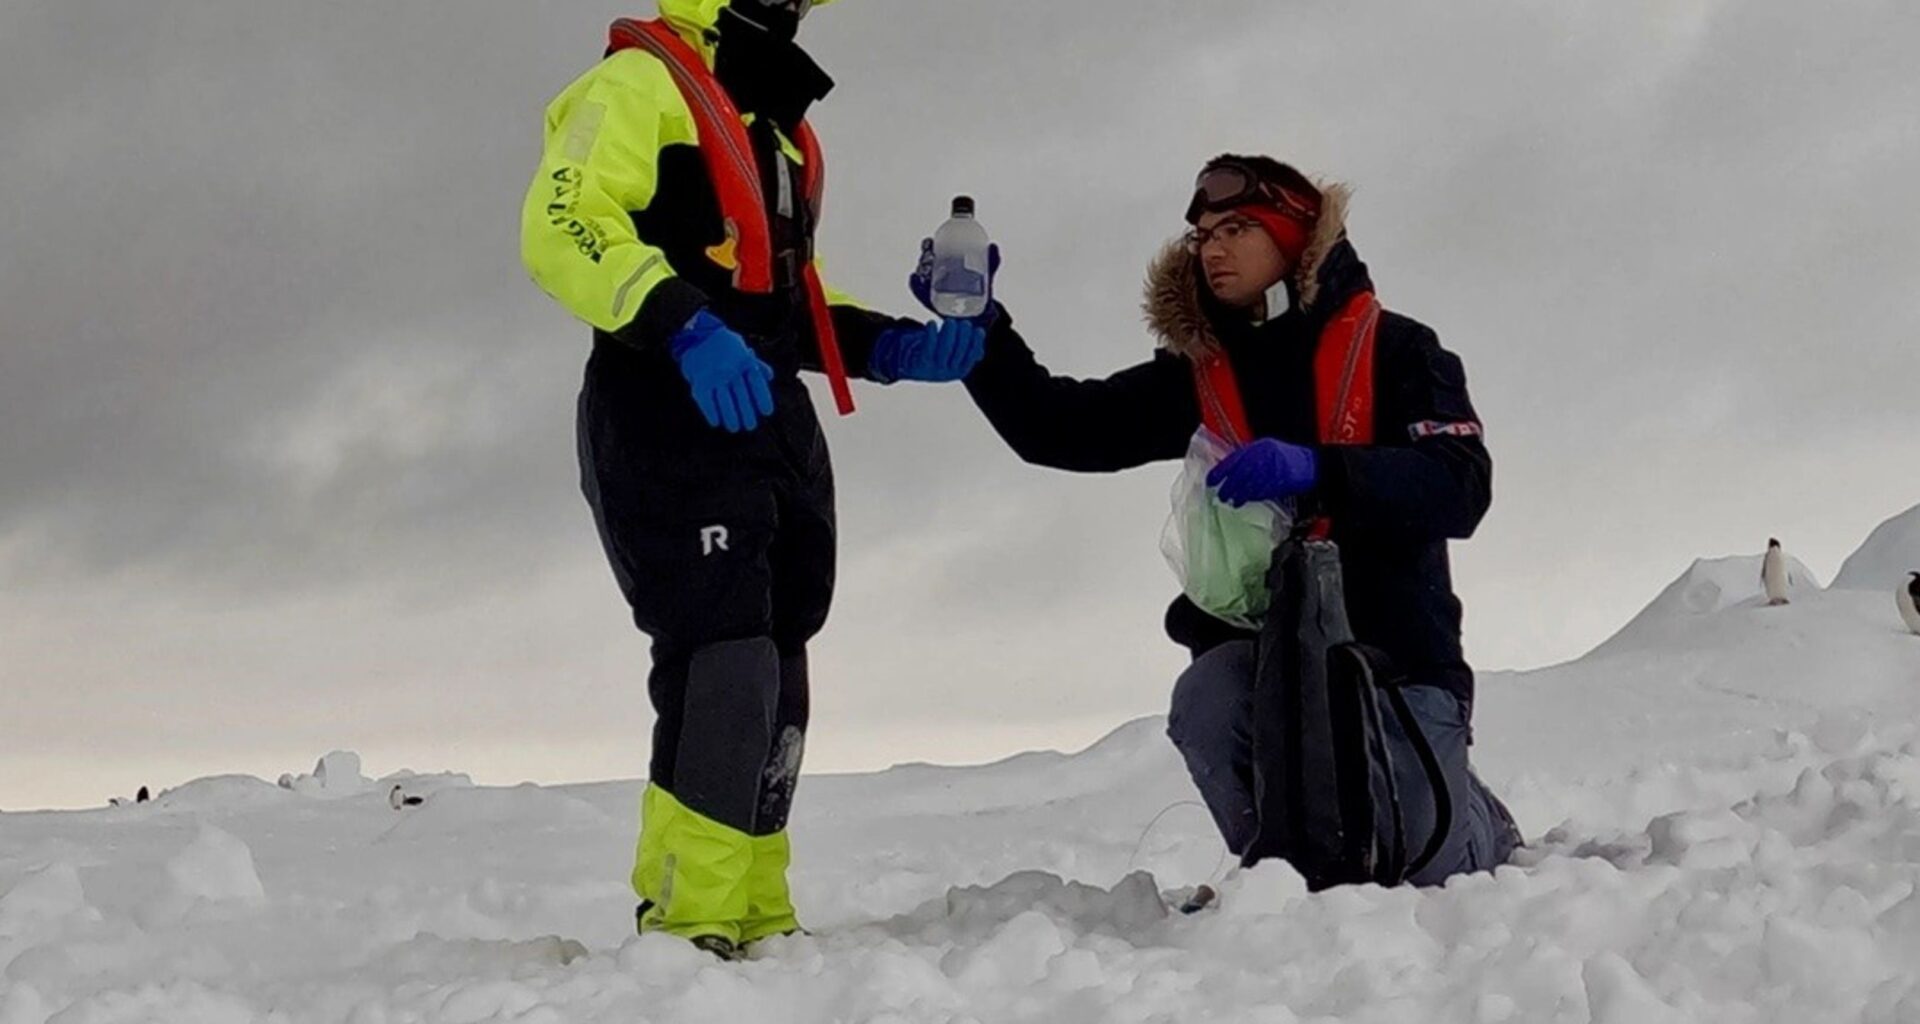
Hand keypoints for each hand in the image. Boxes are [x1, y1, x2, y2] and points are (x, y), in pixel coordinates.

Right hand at [670, 309, 775, 431]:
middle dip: (747, 413)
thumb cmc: (723, 343)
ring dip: (731, 417)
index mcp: (744, 361)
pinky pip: (706, 401)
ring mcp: (715, 377)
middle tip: (750, 425)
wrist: (697, 334)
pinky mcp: (700, 382)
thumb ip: (756, 364)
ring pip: (725, 402)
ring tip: (735, 427)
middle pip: (742, 396)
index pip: (757, 384)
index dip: (762, 399)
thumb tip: (769, 376)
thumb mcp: (743, 349)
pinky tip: (716, 422)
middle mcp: (730, 370)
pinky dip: (711, 413)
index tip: (766, 412)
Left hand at [870, 319, 985, 382]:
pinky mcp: (921, 363)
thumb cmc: (939, 357)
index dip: (976, 343)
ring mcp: (934, 369)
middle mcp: (948, 373)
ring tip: (950, 321)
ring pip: (944, 350)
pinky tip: (931, 323)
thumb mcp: (954, 355)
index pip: (971, 357)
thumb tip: (980, 334)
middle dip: (963, 336)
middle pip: (958, 353)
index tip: (978, 330)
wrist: (916, 368)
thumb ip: (967, 345)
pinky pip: (927, 348)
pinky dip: (930, 335)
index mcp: (960, 370)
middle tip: (963, 323)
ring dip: (948, 334)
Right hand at [908, 238, 1002, 323]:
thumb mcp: (987, 275)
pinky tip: (914, 279)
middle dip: (924, 256)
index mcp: (948, 264)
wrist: (981, 315)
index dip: (929, 244)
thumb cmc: (981, 291)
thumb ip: (992, 262)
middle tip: (930, 256)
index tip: (930, 242)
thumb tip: (993, 245)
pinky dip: (914, 285)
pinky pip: (918, 292)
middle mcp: (938, 274)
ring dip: (919, 268)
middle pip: (925, 261)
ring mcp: (933, 288)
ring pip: (921, 274)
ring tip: (925, 268)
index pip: (934, 250)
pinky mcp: (931, 301)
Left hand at [1206, 438, 1318, 506]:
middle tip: (1221, 495)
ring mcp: (1272, 469)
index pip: (1234, 459)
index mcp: (1258, 447)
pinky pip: (1261, 491)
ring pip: (1249, 485)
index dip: (1220, 471)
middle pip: (1239, 474)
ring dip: (1238, 495)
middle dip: (1228, 486)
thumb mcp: (1266, 450)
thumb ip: (1248, 458)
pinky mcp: (1279, 482)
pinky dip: (1251, 497)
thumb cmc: (1287, 458)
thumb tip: (1228, 470)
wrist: (1309, 465)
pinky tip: (1245, 500)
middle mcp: (1264, 457)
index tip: (1211, 480)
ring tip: (1231, 501)